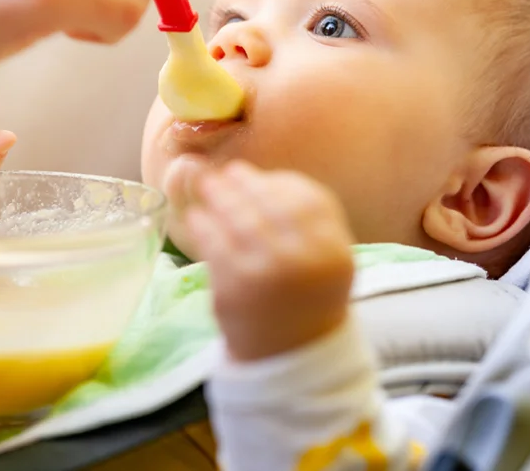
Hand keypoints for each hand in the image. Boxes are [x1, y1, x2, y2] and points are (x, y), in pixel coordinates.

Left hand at [179, 161, 355, 361]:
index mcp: (334, 252)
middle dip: (242, 183)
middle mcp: (305, 260)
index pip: (308, 200)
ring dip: (218, 196)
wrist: (290, 357)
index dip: (278, 182)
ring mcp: (268, 274)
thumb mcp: (324, 261)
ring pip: (239, 219)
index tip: (255, 174)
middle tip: (224, 173)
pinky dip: (202, 224)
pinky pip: (214, 244)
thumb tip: (257, 176)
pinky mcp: (235, 289)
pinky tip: (195, 216)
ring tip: (207, 186)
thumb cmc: (304, 300)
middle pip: (268, 205)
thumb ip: (305, 222)